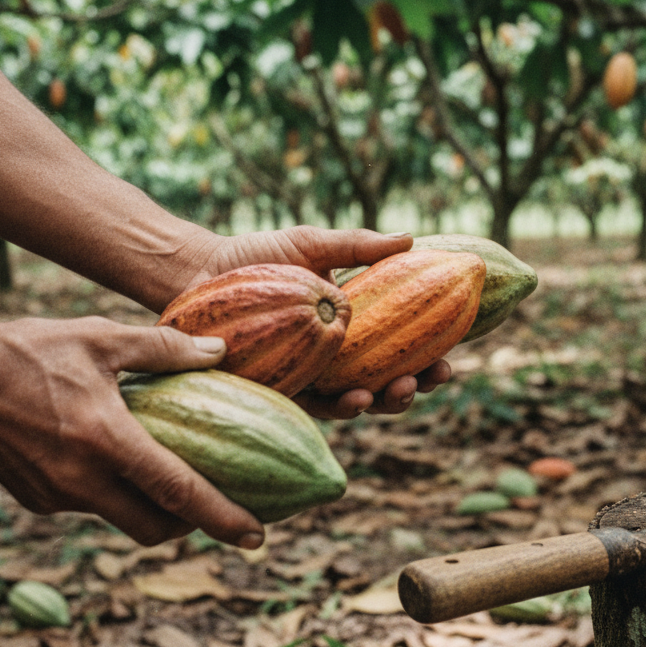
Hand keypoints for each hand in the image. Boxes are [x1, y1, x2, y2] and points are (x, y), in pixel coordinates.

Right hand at [0, 316, 264, 547]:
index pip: (177, 492)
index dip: (221, 517)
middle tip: (219, 507)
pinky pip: (88, 505)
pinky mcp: (34, 499)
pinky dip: (113, 493)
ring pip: (119, 517)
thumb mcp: (101, 338)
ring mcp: (54, 495)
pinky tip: (120, 463)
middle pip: (153, 526)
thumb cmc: (29, 349)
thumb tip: (218, 351)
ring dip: (151, 508)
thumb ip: (164, 349)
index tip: (257, 536)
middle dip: (191, 526)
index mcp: (106, 441)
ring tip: (174, 479)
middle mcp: (80, 481)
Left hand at [185, 226, 455, 417]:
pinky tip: (354, 400)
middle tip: (428, 379)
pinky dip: (338, 408)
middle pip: (386, 382)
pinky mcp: (278, 392)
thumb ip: (357, 245)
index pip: (401, 347)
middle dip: (414, 387)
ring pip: (356, 402)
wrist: (195, 273)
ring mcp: (307, 378)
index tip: (451, 357)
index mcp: (351, 327)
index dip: (432, 357)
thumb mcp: (310, 243)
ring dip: (383, 403)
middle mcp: (334, 359)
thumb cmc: (255, 256)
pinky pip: (313, 408)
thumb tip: (409, 238)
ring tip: (395, 392)